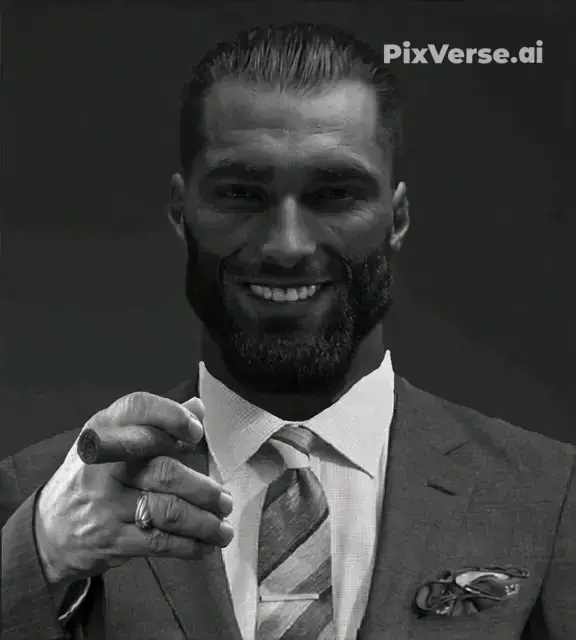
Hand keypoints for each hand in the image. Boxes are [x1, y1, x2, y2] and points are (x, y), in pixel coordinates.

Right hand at [34, 392, 233, 587]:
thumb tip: (198, 405)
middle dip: (203, 488)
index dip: (172, 417)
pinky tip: (204, 545)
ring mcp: (104, 504)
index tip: (197, 432)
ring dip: (203, 521)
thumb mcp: (114, 443)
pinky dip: (188, 545)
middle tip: (225, 500)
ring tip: (222, 527)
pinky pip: (158, 542)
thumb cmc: (93, 478)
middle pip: (164, 471)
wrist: (48, 530)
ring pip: (167, 510)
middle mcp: (102, 465)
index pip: (139, 410)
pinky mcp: (109, 539)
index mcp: (104, 431)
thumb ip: (157, 424)